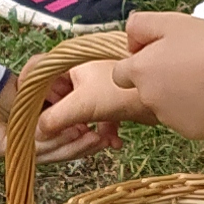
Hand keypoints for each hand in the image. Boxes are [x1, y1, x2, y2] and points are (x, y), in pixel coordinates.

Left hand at [0, 102, 117, 163]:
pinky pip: (36, 147)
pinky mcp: (7, 149)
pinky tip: (73, 132)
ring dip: (75, 144)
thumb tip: (82, 114)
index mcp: (37, 135)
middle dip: (85, 146)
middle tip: (106, 140)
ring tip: (93, 136)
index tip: (106, 137)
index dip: (85, 142)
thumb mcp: (39, 91)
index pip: (65, 144)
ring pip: (52, 152)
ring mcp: (17, 150)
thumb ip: (58, 100)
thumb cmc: (4, 89)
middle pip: (62, 152)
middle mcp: (28, 146)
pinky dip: (56, 140)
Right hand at [37, 58, 153, 132]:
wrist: (168, 92)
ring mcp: (96, 82)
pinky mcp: (112, 95)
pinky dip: (104, 129)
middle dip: (65, 121)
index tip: (40, 118)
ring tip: (96, 140)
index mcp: (68, 61)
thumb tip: (36, 131)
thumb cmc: (124, 91)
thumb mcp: (83, 106)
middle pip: (57, 97)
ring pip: (78, 109)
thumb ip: (55, 119)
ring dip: (85, 130)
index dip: (35, 97)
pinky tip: (114, 142)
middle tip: (75, 134)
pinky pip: (98, 113)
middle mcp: (80, 67)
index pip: (37, 74)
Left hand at [68, 11, 203, 142]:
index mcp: (140, 71)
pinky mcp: (192, 133)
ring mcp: (170, 119)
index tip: (161, 60)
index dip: (139, 67)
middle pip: (147, 94)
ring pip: (168, 111)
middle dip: (162, 83)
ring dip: (180, 100)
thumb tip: (130, 45)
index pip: (121, 76)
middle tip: (190, 68)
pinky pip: (190, 124)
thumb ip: (137, 26)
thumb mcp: (169, 21)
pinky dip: (200, 114)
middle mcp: (149, 99)